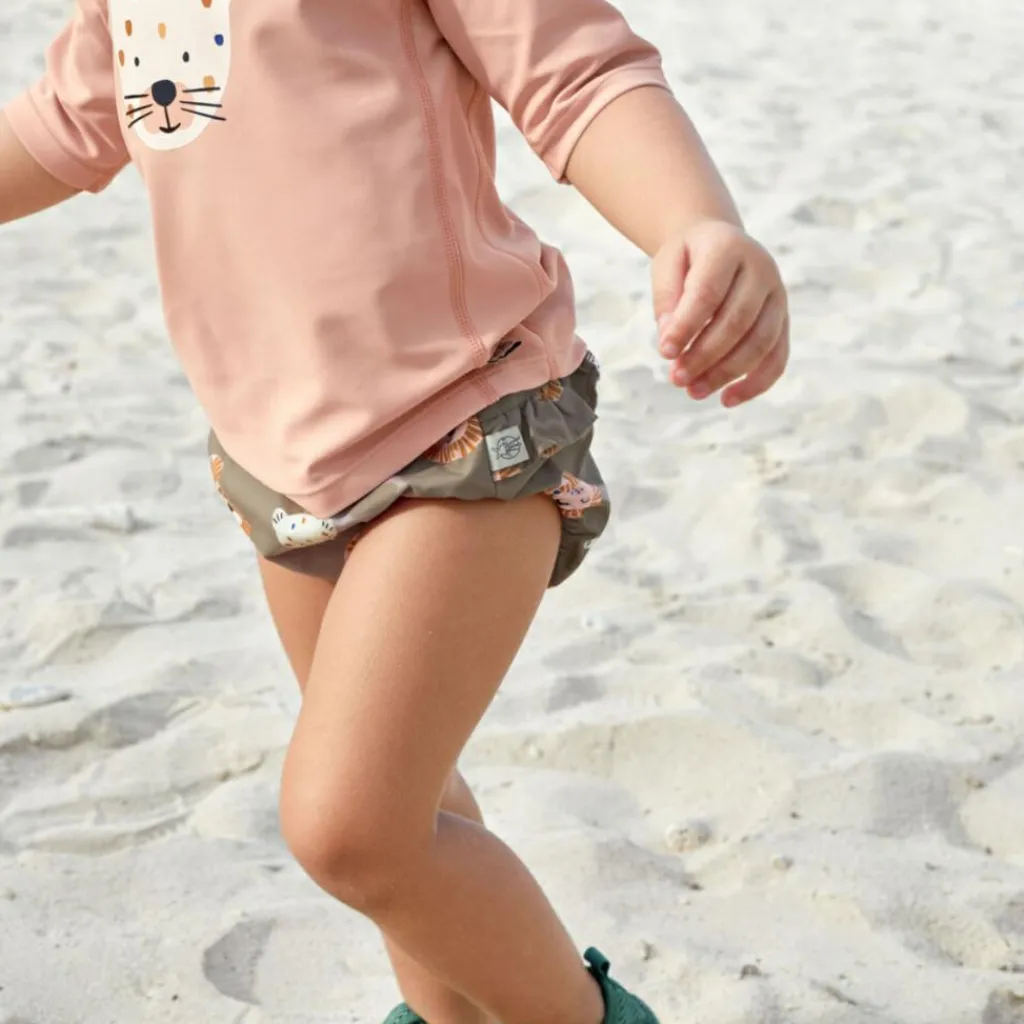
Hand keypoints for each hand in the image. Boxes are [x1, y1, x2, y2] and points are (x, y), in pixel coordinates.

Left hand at [652, 219, 788, 406]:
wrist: (718, 243)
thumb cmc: (688, 259)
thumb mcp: (667, 267)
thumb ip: (667, 300)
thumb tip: (670, 342)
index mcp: (728, 248)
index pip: (709, 292)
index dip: (687, 326)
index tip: (664, 352)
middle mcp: (761, 269)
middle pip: (737, 321)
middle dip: (705, 355)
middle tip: (676, 378)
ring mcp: (778, 295)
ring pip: (760, 342)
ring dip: (726, 373)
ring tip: (693, 392)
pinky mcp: (784, 319)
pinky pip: (777, 357)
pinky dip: (756, 383)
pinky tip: (727, 399)